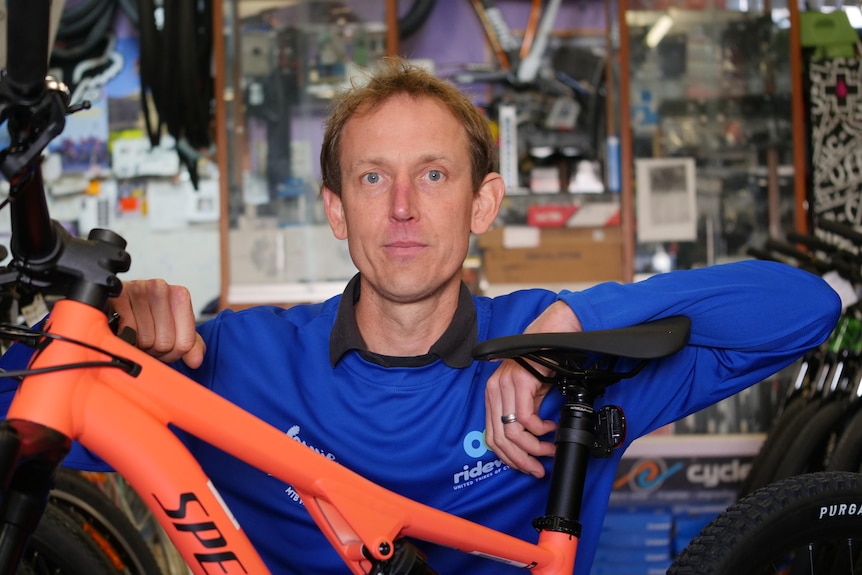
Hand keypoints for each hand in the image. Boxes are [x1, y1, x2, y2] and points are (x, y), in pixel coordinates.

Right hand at [110, 279, 205, 367]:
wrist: (119, 302)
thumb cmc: (149, 316)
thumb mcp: (175, 329)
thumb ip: (191, 344)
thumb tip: (196, 360)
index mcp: (180, 295)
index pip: (184, 343)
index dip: (172, 353)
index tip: (165, 348)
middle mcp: (161, 288)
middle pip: (165, 343)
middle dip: (154, 350)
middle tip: (147, 342)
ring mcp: (138, 289)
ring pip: (145, 340)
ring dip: (139, 345)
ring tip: (136, 336)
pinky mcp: (117, 296)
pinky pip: (127, 331)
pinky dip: (125, 338)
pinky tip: (124, 330)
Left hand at [484, 301, 581, 477]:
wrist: (553, 336)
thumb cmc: (542, 363)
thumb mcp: (529, 395)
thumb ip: (524, 415)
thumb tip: (529, 442)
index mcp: (493, 396)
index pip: (492, 437)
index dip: (508, 458)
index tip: (526, 466)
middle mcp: (494, 391)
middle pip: (500, 439)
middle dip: (521, 459)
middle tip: (537, 468)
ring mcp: (504, 385)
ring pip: (513, 432)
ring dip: (533, 447)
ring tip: (548, 449)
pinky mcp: (519, 381)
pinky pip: (526, 417)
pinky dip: (540, 429)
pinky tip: (550, 428)